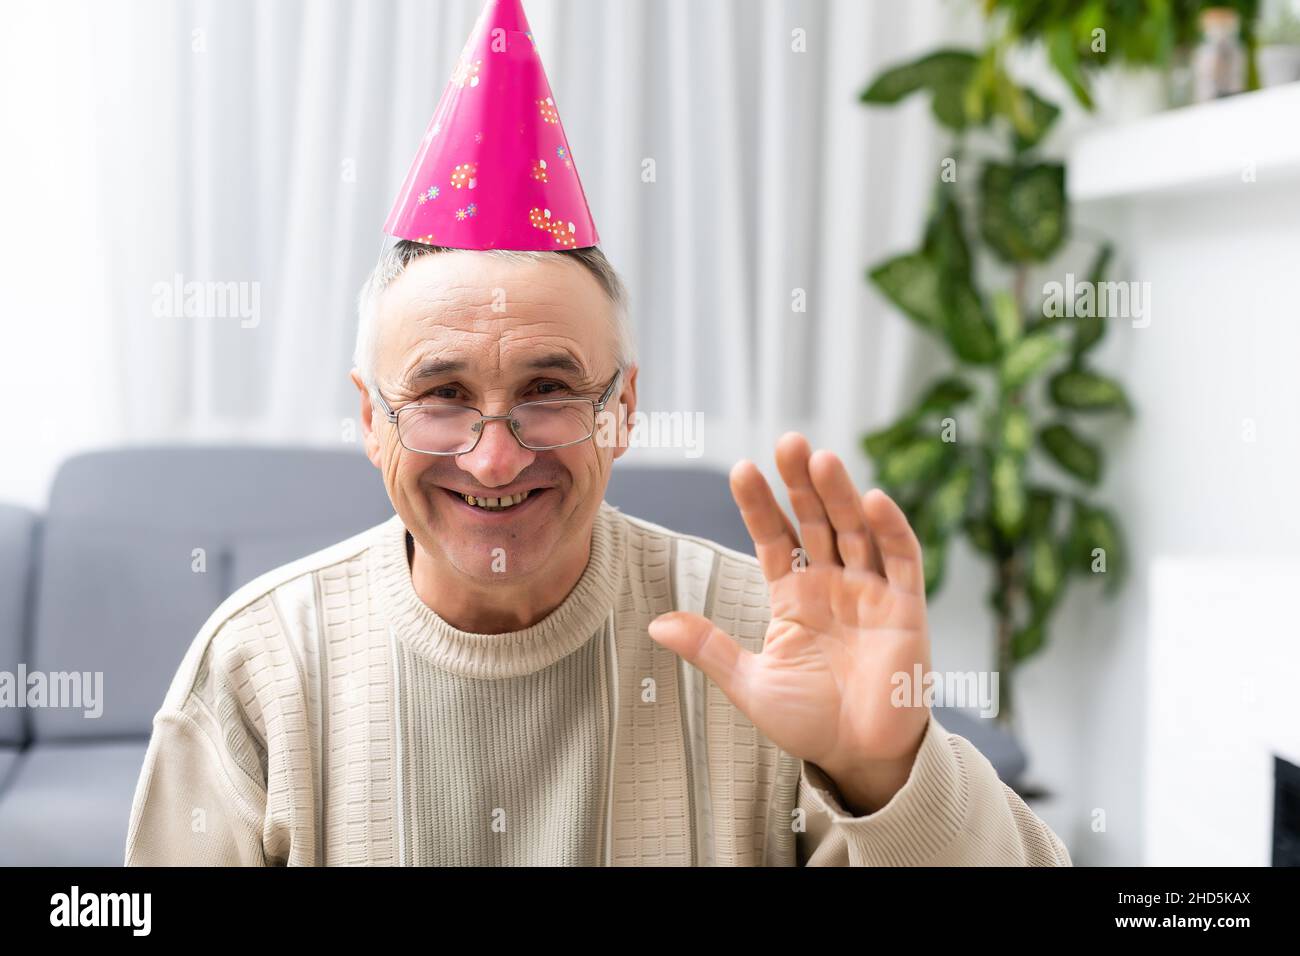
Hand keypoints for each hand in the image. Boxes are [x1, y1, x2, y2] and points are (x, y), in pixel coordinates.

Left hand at [647, 432, 931, 814]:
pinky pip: (901, 561)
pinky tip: (873, 500)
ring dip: (840, 494)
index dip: (759, 505)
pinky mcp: (905, 608)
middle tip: (786, 441)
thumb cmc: (808, 721)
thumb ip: (709, 648)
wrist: (858, 757)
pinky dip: (890, 530)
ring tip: (821, 459)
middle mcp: (832, 583)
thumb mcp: (750, 683)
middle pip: (816, 520)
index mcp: (793, 595)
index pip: (774, 537)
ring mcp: (869, 592)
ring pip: (855, 530)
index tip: (741, 470)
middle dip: (800, 483)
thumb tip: (655, 623)